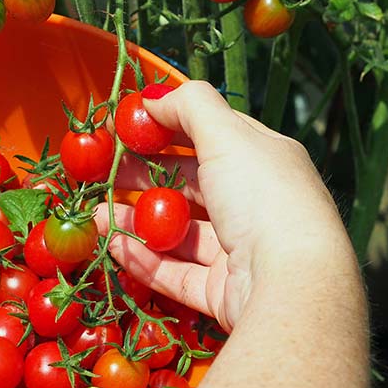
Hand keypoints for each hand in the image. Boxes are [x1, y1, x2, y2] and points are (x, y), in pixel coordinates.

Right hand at [95, 80, 356, 331]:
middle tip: (103, 173)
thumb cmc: (263, 198)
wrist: (290, 286)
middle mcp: (254, 205)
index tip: (125, 129)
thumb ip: (189, 106)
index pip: (211, 136)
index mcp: (264, 162)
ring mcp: (239, 251)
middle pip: (189, 185)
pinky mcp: (222, 291)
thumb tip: (152, 96)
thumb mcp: (228, 136)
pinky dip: (142, 258)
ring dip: (135, 220)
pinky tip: (112, 243)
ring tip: (98, 213)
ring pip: (177, 232)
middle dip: (143, 177)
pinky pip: (174, 271)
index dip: (167, 128)